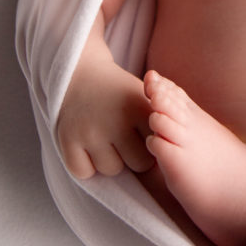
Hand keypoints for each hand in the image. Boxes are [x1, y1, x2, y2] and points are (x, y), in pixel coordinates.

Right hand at [56, 60, 154, 179]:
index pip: (158, 146)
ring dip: (111, 161)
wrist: (79, 72)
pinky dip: (86, 166)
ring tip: (106, 143)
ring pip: (111, 169)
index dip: (153, 143)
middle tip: (125, 141)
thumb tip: (178, 149)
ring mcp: (89, 132)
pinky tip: (89, 151)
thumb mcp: (144, 95)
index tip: (145, 135)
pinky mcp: (67, 140)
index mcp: (137, 108)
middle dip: (134, 156)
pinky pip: (83, 172)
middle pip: (138, 164)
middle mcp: (114, 121)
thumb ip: (163, 118)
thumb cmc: (118, 92)